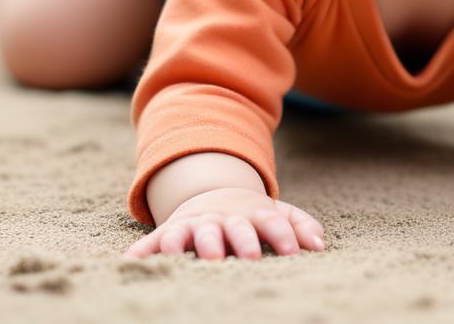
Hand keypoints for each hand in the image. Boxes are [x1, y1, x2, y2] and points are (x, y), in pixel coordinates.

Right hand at [123, 187, 325, 260]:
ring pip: (195, 232)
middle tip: (250, 258)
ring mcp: (197, 223)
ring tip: (200, 257)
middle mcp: (224, 218)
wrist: (212, 195)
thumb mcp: (278, 213)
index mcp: (253, 213)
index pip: (273, 222)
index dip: (284, 236)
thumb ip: (300, 226)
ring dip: (196, 243)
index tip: (293, 254)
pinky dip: (145, 248)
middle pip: (235, 228)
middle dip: (242, 242)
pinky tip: (134, 259)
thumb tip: (320, 245)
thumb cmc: (251, 216)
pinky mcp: (172, 231)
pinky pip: (155, 239)